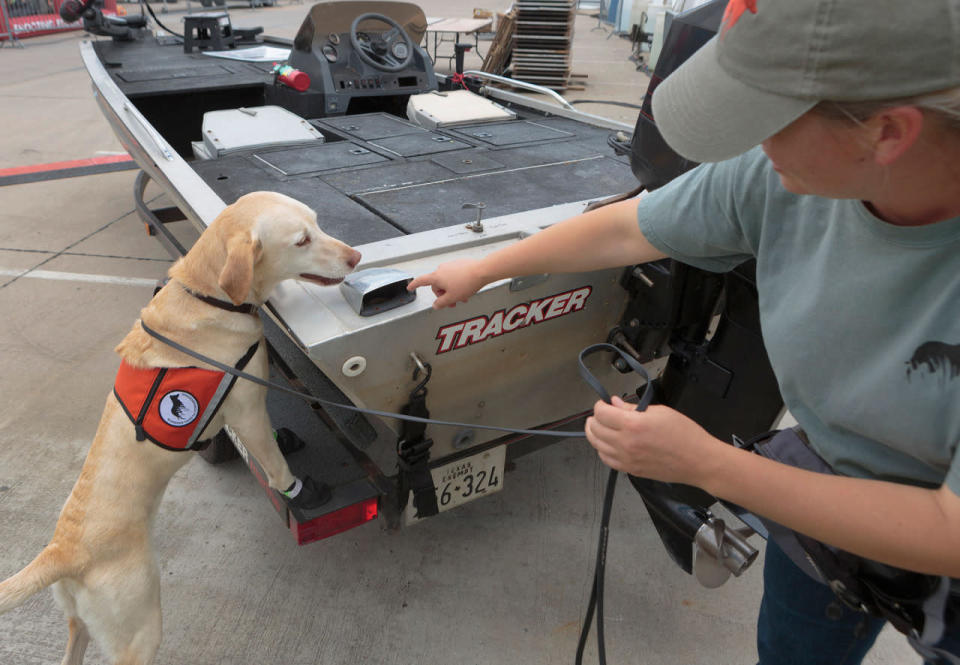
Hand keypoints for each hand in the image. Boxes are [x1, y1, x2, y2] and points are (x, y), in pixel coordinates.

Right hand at [407, 258, 486, 308]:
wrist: (482, 271)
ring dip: (452, 290)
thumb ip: (441, 303)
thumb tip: (435, 305)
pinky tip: (467, 288)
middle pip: (437, 285)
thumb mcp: (452, 298)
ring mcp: (451, 265)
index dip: (414, 285)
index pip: (421, 281)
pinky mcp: (459, 264)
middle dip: (444, 295)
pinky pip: (455, 275)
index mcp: (437, 277)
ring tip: (463, 297)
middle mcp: (442, 269)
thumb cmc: (467, 283)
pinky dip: (458, 283)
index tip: (410, 287)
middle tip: (452, 303)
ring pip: (447, 281)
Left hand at [585, 397, 722, 484]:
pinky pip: (607, 460)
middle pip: (595, 429)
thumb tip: (615, 403)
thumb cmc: (685, 435)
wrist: (698, 461)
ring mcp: (627, 459)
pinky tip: (607, 444)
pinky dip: (602, 450)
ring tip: (599, 427)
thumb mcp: (660, 412)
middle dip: (594, 419)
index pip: (601, 413)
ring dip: (595, 434)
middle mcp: (626, 443)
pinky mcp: (631, 470)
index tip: (603, 403)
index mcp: (633, 425)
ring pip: (597, 446)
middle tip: (600, 414)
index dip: (599, 406)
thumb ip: (633, 408)